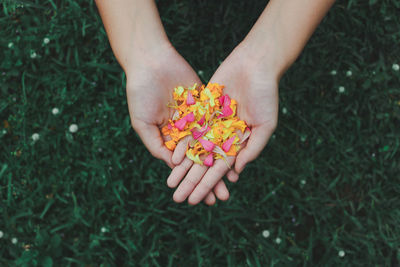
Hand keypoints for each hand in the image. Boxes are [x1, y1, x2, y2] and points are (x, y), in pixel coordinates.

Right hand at [125, 42, 231, 204]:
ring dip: (222, 163)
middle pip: (201, 159)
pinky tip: (238, 153)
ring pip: (213, 144)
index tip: (201, 200)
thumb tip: (172, 166)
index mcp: (169, 138)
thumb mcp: (142, 123)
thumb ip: (156, 145)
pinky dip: (228, 138)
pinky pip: (219, 123)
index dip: (192, 183)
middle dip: (210, 178)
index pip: (183, 166)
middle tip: (222, 198)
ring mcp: (197, 118)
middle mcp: (184, 131)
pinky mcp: (207, 104)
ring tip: (234, 181)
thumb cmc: (140, 93)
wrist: (151, 62)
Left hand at [168, 42, 278, 204]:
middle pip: (204, 163)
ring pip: (194, 150)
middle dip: (191, 181)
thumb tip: (236, 171)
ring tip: (170, 183)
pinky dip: (181, 144)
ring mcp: (211, 124)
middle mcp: (223, 135)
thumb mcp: (265, 125)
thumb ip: (253, 149)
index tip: (197, 200)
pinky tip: (171, 159)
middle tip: (178, 198)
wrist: (255, 64)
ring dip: (183, 168)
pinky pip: (189, 129)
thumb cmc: (266, 94)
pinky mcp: (202, 110)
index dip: (209, 185)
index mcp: (238, 142)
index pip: (221, 169)